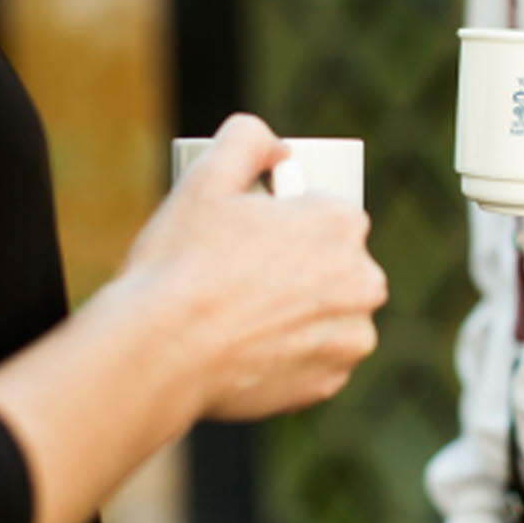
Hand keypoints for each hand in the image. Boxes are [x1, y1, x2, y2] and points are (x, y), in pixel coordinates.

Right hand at [121, 113, 386, 419]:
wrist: (160, 352)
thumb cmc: (181, 263)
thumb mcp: (204, 176)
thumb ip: (247, 139)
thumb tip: (273, 145)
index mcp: (342, 224)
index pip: (326, 215)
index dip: (287, 225)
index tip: (258, 238)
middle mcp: (362, 282)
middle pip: (333, 268)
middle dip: (299, 270)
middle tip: (243, 278)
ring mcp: (350, 338)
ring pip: (328, 317)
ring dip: (299, 316)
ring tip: (242, 317)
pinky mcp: (329, 384)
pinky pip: (314, 361)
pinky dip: (289, 356)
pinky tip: (248, 349)